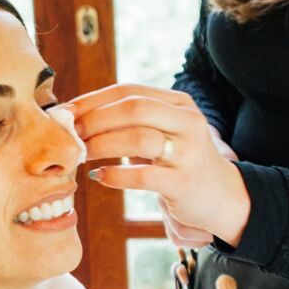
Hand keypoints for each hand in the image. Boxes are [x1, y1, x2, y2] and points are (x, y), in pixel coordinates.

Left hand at [62, 86, 250, 247]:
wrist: (222, 197)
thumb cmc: (180, 162)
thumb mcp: (164, 132)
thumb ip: (132, 121)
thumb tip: (76, 117)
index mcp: (179, 103)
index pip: (128, 91)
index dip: (92, 100)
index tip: (65, 113)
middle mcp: (187, 121)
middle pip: (133, 108)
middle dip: (94, 120)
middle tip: (70, 135)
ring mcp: (188, 151)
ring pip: (138, 138)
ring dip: (101, 144)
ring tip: (81, 154)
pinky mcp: (184, 182)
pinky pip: (143, 175)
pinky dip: (116, 175)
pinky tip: (99, 176)